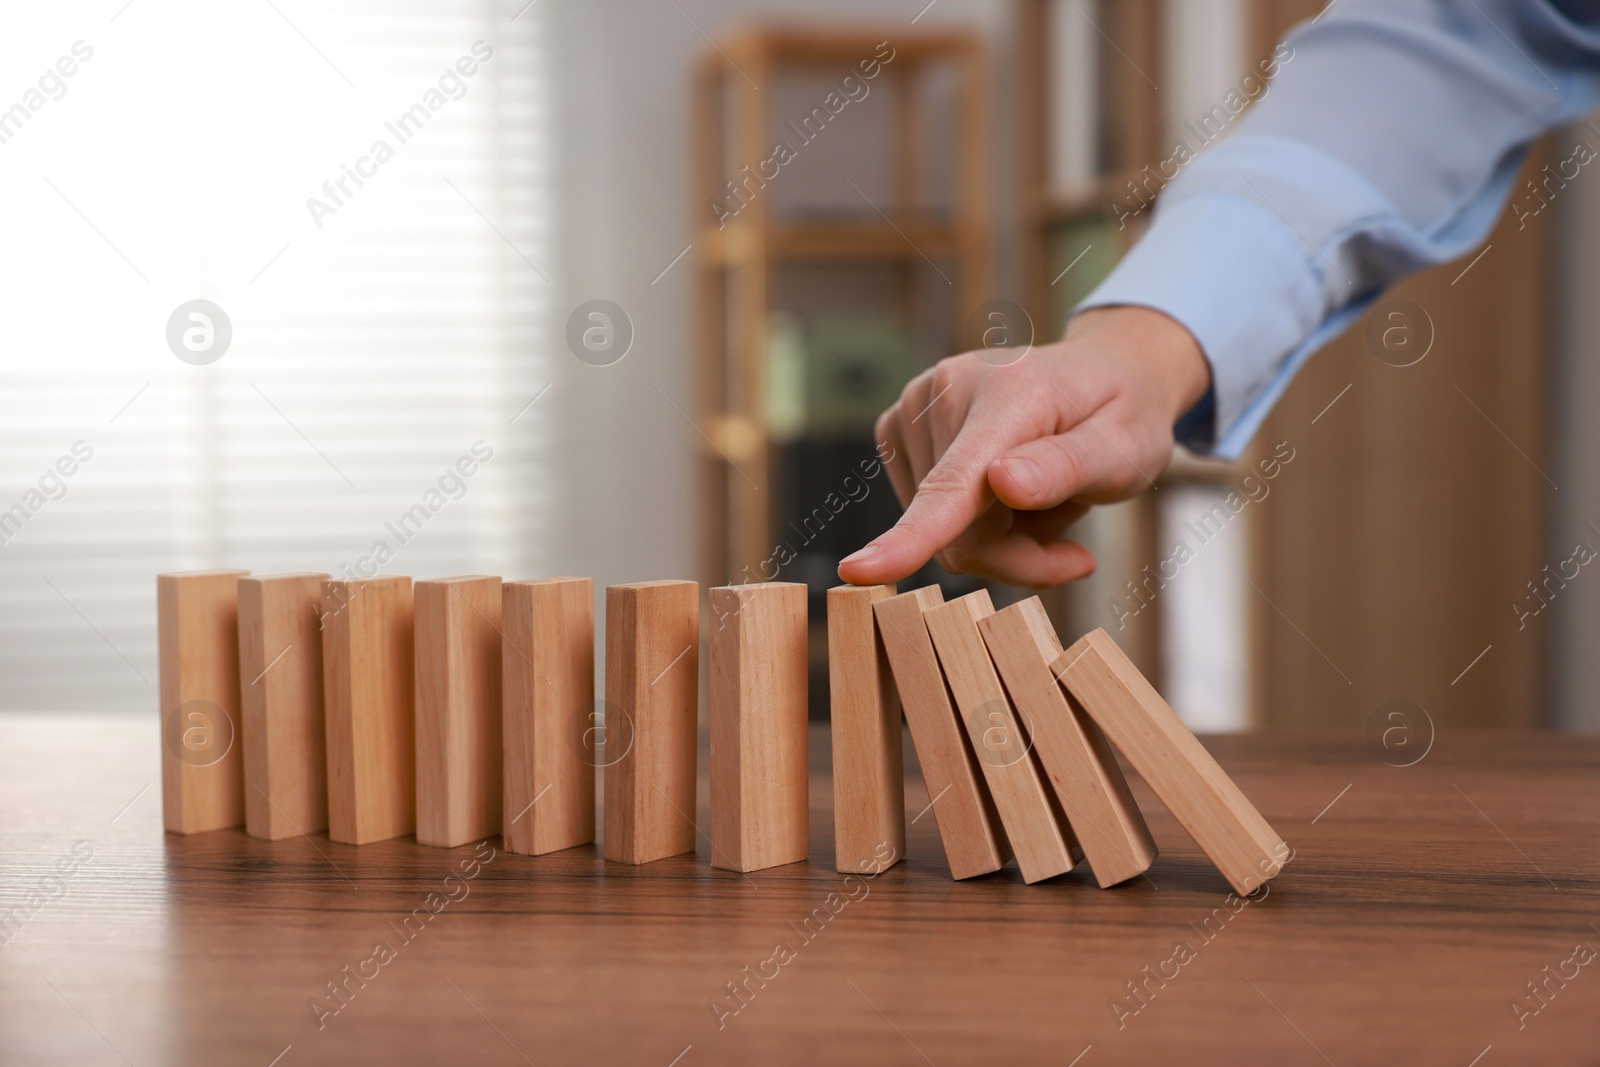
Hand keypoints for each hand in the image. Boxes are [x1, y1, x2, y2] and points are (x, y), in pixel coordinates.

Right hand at [837, 305, 1210, 587]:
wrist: (1105, 374)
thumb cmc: (1121, 415)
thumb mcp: (1126, 447)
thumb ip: (1067, 467)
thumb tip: (1001, 484)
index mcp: (1006, 394)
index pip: (953, 484)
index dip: (910, 536)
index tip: (857, 570)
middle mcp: (943, 391)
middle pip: (957, 533)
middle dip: (1016, 553)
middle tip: (1071, 536)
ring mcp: (912, 407)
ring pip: (942, 534)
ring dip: (1000, 537)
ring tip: (1042, 494)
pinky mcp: (897, 431)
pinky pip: (930, 518)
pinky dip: (976, 523)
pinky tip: (1008, 489)